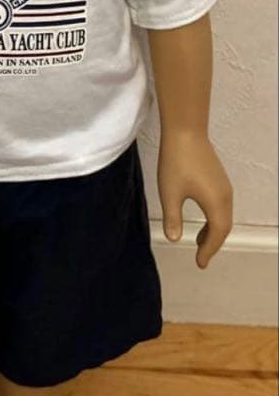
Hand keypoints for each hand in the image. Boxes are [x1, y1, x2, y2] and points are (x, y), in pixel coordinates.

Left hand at [157, 132, 232, 267]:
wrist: (185, 131)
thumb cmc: (176, 162)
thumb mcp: (170, 194)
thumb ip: (172, 219)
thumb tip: (175, 239)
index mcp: (216, 203)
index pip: (217, 234)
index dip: (209, 251)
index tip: (200, 263)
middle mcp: (225, 196)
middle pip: (224, 226)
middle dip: (213, 243)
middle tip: (201, 256)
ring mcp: (224, 186)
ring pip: (223, 215)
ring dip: (214, 230)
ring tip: (200, 240)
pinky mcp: (219, 178)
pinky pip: (221, 205)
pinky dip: (214, 217)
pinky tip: (201, 217)